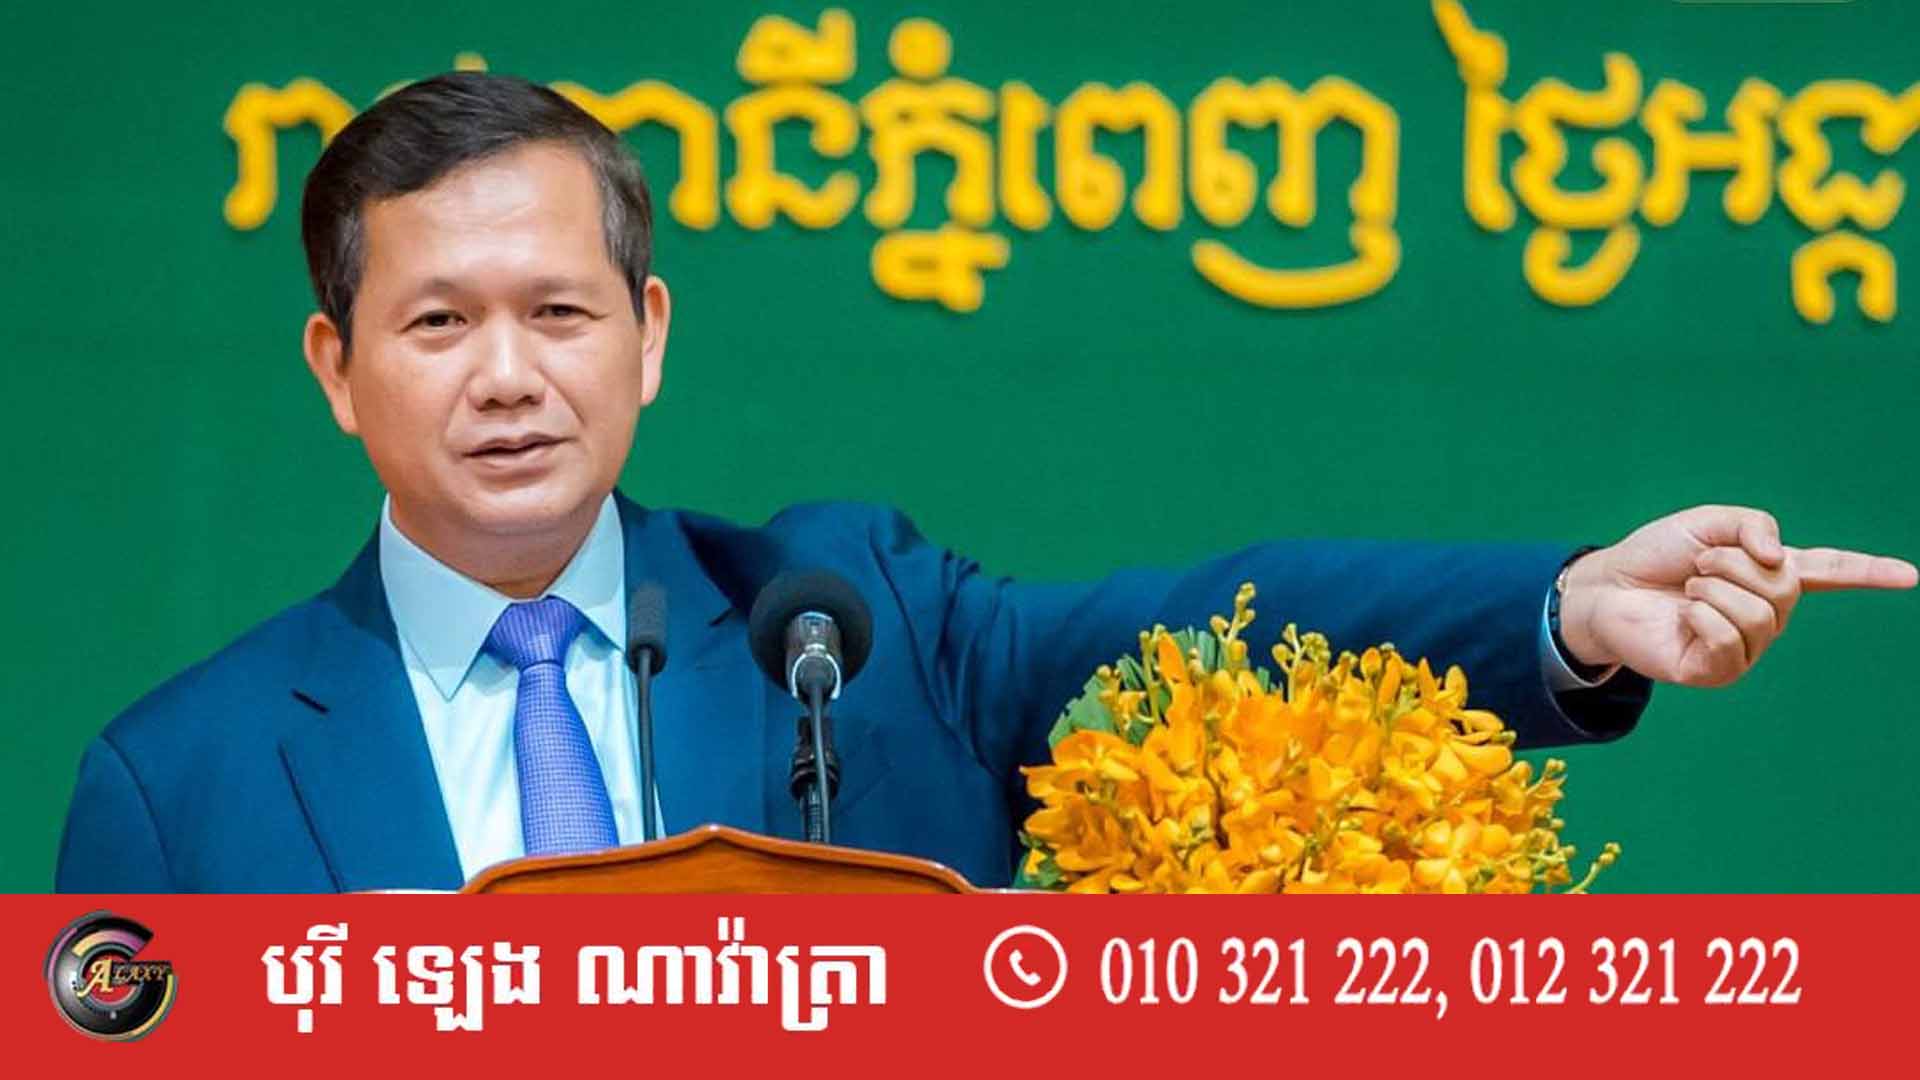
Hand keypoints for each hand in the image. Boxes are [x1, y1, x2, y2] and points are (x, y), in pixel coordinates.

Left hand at [1558, 505, 1916, 686]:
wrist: (1608, 585)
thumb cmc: (1657, 555)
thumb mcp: (1709, 523)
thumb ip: (1753, 526)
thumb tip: (1781, 560)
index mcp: (1771, 575)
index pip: (1832, 572)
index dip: (1871, 572)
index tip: (1911, 576)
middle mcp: (1766, 614)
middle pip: (1785, 586)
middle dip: (1734, 563)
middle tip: (1698, 566)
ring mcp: (1744, 646)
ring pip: (1759, 612)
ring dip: (1713, 586)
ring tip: (1688, 588)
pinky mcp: (1717, 671)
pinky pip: (1727, 637)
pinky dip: (1701, 614)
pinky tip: (1684, 613)